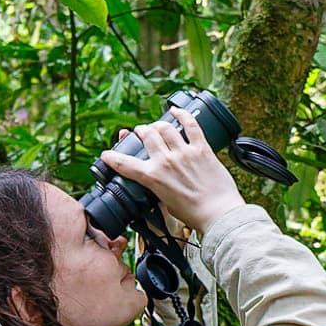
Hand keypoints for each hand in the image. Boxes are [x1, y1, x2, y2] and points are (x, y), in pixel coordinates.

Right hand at [98, 107, 243, 234]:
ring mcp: (184, 153)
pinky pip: (191, 125)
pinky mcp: (202, 149)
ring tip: (157, 126)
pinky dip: (182, 114)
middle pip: (146, 135)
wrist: (218, 214)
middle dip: (141, 131)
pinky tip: (176, 110)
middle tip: (141, 133)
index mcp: (153, 178)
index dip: (111, 157)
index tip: (107, 154)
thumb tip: (155, 183)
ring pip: (165, 127)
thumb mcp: (165, 203)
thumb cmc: (194, 214)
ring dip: (158, 124)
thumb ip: (158, 189)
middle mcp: (166, 161)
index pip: (124, 163)